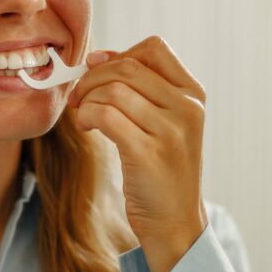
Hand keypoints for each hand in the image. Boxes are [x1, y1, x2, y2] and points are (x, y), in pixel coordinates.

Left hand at [67, 36, 209, 271]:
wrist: (174, 222)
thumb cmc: (161, 172)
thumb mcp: (165, 125)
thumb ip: (143, 91)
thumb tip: (99, 57)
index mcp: (193, 96)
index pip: (154, 49)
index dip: (118, 54)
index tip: (96, 70)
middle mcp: (187, 109)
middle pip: (128, 67)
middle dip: (93, 77)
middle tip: (78, 97)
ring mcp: (170, 132)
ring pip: (113, 90)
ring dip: (87, 99)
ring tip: (83, 118)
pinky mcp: (147, 153)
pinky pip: (105, 115)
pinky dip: (87, 116)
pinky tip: (86, 128)